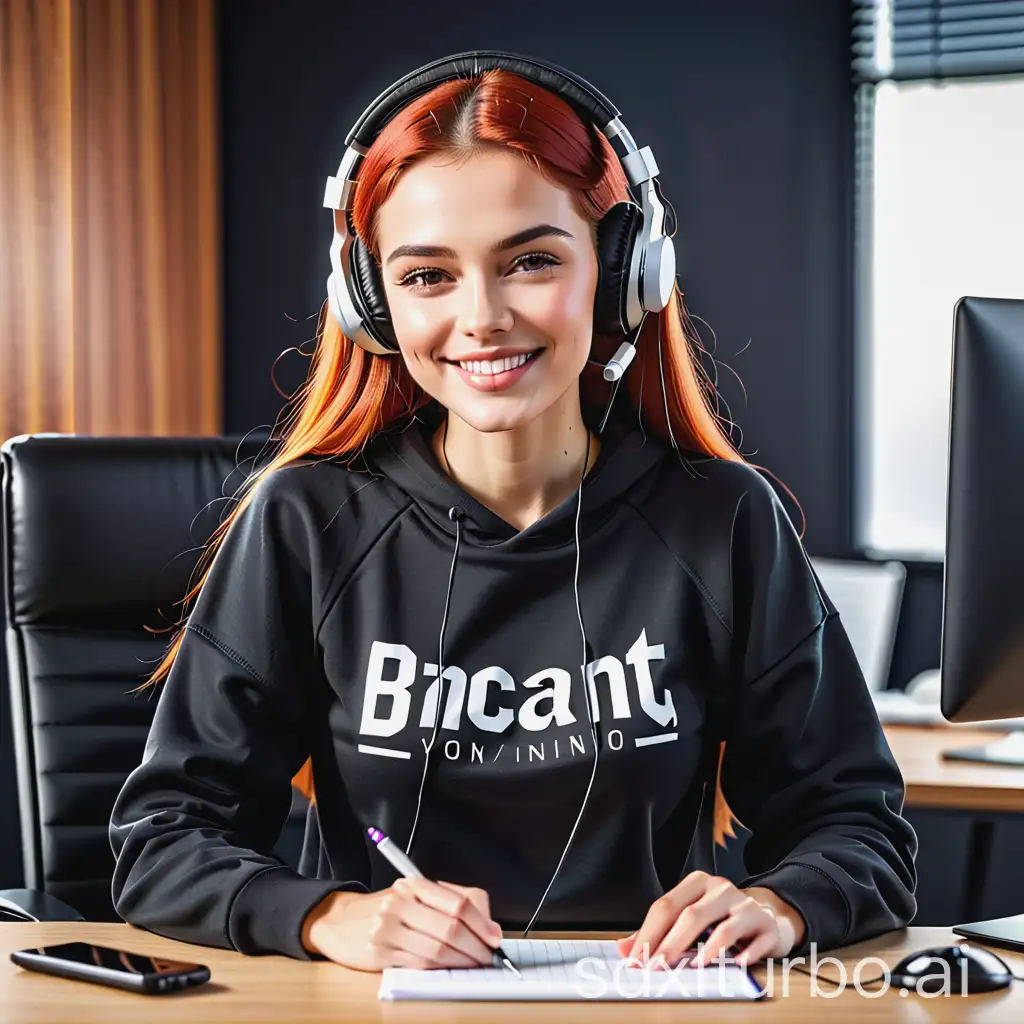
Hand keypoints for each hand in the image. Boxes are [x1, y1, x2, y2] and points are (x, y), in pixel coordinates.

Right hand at [301, 877, 502, 971]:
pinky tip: (450, 967)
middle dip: (476, 946)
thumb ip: (451, 902)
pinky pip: (420, 964)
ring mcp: (387, 928)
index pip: (458, 902)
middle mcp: (400, 903)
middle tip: (488, 956)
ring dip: (462, 961)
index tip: (494, 937)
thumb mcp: (416, 894)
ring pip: (437, 950)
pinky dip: (441, 968)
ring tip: (473, 964)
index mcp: (414, 884)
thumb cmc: (387, 908)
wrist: (341, 920)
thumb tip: (488, 926)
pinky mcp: (380, 953)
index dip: (481, 923)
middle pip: (451, 928)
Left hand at [615, 871, 804, 967]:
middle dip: (670, 945)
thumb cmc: (721, 917)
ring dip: (706, 950)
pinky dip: (744, 954)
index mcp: (697, 883)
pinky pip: (755, 941)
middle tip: (656, 968)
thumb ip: (658, 932)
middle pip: (690, 916)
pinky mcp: (766, 924)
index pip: (666, 906)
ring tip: (693, 967)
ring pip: (722, 928)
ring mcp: (745, 905)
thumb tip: (625, 949)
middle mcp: (720, 889)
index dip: (648, 934)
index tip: (636, 958)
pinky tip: (733, 965)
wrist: (766, 914)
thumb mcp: (689, 916)